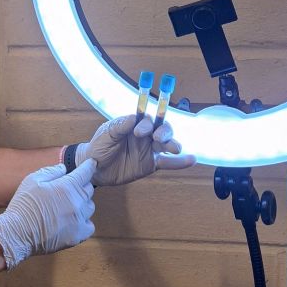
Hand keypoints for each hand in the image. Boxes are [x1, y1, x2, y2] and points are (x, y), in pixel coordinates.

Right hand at [0, 160, 95, 268]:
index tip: (91, 163)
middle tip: (70, 187)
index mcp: (66, 187)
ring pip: (89, 207)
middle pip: (89, 189)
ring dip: (82, 203)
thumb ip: (51, 171)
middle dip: (82, 185)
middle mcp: (77, 203)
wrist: (17, 234)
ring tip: (69, 205)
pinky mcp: (77, 236)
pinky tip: (73, 221)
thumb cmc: (24, 205)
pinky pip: (89, 226)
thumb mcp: (32, 180)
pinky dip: (83, 222)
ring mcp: (79, 221)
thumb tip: (64, 168)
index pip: (85, 172)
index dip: (89, 166)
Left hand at [74, 114, 195, 186]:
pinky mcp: (151, 164)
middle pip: (161, 128)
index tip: (139, 131)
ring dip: (173, 144)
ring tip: (176, 149)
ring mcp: (149, 149)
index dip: (147, 123)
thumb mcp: (106, 135)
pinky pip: (168, 162)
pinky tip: (191, 159)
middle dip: (163, 132)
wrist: (95, 168)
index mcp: (134, 124)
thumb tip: (134, 118)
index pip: (146, 119)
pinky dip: (180, 162)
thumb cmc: (99, 146)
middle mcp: (145, 135)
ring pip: (166, 144)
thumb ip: (120, 127)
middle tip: (157, 138)